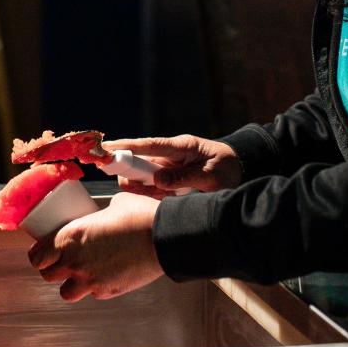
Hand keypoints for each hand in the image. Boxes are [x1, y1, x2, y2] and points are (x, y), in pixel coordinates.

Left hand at [27, 192, 163, 301]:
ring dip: (70, 283)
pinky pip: (93, 294)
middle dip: (52, 269)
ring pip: (66, 293)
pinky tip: (104, 274)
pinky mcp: (108, 291)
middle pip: (47, 276)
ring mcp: (91, 280)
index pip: (37, 257)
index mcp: (69, 237)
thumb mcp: (112, 205)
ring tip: (81, 273)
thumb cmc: (140, 216)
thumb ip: (98, 215)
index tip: (43, 252)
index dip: (38, 256)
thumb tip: (99, 216)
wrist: (165, 237)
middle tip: (62, 260)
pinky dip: (94, 287)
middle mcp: (75, 262)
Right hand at [103, 134, 240, 196]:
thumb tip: (156, 180)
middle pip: (140, 162)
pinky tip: (161, 201)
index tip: (106, 147)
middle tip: (129, 187)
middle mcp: (171, 155)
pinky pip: (153, 188)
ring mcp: (169, 167)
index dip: (126, 146)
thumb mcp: (210, 175)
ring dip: (142, 189)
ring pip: (144, 177)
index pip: (149, 145)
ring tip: (160, 197)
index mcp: (181, 147)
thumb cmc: (228, 168)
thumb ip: (184, 177)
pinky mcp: (171, 179)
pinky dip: (152, 196)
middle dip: (130, 173)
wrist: (241, 170)